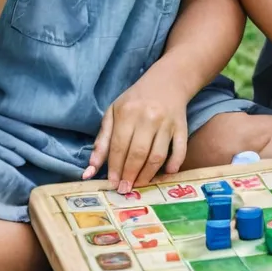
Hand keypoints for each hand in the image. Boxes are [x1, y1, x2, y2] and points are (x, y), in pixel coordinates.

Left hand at [84, 69, 189, 192]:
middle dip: (130, 175)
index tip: (112, 184)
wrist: (167, 81)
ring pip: (157, 155)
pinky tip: (167, 173)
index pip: (119, 146)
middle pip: (138, 153)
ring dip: (148, 175)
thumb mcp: (113, 113)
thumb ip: (102, 141)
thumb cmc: (135, 100)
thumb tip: (89, 171)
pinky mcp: (182, 126)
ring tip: (139, 184)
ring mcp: (167, 123)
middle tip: (125, 189)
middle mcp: (148, 117)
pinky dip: (175, 164)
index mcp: (127, 113)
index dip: (115, 168)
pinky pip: (180, 149)